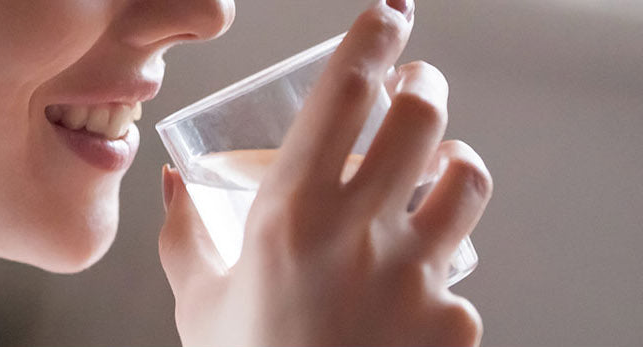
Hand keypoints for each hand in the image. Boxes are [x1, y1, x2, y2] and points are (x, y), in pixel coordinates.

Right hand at [158, 1, 491, 345]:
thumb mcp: (197, 300)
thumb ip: (183, 233)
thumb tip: (175, 183)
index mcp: (288, 214)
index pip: (346, 94)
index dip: (374, 36)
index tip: (389, 11)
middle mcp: (358, 232)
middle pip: (421, 114)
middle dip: (425, 83)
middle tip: (417, 84)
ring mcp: (414, 276)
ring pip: (466, 177)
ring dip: (453, 160)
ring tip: (438, 168)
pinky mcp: (453, 321)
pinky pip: (461, 273)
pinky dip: (441, 272)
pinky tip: (414, 294)